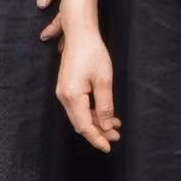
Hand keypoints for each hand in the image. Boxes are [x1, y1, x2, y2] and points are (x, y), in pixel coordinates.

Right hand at [57, 11, 120, 151]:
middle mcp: (63, 96)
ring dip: (97, 122)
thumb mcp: (104, 80)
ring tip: (115, 126)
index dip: (96, 138)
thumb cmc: (92, 52)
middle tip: (117, 136)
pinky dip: (92, 112)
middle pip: (81, 123)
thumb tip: (107, 126)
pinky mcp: (67, 87)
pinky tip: (105, 113)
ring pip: (80, 116)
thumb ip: (105, 105)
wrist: (79, 33)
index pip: (84, 126)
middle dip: (98, 132)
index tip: (109, 147)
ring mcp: (63, 92)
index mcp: (71, 96)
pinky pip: (79, 107)